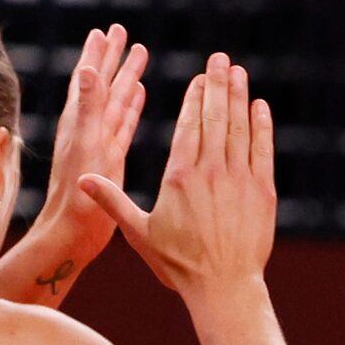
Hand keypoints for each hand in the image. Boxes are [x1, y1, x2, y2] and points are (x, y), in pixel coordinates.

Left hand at [17, 25, 150, 269]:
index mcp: (79, 122)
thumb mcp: (85, 146)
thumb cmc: (77, 193)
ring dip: (126, 78)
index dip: (98, 54)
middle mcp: (87, 128)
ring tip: (138, 55)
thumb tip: (89, 68)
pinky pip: (123, 124)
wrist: (74, 231)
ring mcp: (100, 142)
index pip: (89, 78)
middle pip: (103, 84)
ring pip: (116, 101)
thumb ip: (87, 107)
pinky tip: (140, 95)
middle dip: (113, 58)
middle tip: (122, 32)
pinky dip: (131, 107)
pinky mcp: (111, 157)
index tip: (107, 30)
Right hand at [83, 53, 275, 300]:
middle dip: (217, 84)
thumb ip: (112, 201)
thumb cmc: (178, 264)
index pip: (189, 126)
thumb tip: (82, 180)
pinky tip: (260, 106)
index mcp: (180, 177)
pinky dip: (262, 127)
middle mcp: (211, 172)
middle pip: (215, 118)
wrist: (224, 287)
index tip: (198, 77)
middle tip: (220, 58)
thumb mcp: (139, 232)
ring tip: (238, 72)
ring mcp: (240, 180)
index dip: (194, 98)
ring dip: (239, 97)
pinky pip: (263, 150)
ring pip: (239, 128)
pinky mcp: (263, 192)